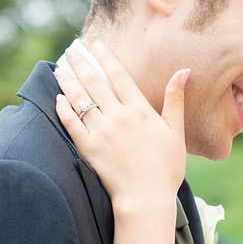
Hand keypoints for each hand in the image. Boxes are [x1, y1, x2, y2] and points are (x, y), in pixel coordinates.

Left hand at [54, 42, 189, 214]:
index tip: (97, 45)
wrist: (145, 199)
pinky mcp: (88, 148)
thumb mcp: (176, 132)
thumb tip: (184, 71)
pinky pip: (71, 123)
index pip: (119, 75)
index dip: (106, 57)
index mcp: (140, 110)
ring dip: (68, 81)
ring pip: (79, 98)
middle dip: (81, 62)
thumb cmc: (166, 168)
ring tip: (60, 68)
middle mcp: (118, 116)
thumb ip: (175, 100)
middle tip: (71, 50)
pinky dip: (63, 108)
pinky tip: (58, 98)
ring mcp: (100, 132)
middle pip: (94, 81)